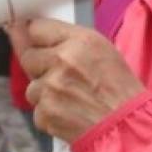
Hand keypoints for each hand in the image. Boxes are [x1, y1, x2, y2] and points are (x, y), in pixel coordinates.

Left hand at [21, 18, 145, 141]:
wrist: (124, 122)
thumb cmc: (118, 86)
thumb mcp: (101, 48)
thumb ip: (69, 39)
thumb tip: (37, 32)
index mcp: (79, 40)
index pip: (37, 28)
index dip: (33, 34)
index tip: (27, 35)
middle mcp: (61, 61)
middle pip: (28, 55)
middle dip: (37, 63)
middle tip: (55, 72)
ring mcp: (50, 88)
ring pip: (32, 86)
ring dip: (44, 90)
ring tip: (69, 95)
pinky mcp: (44, 113)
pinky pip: (37, 108)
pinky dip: (48, 110)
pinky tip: (68, 110)